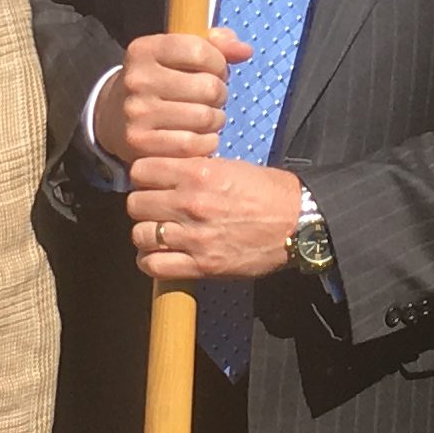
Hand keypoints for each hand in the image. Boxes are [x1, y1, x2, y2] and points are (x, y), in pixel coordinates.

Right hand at [90, 29, 251, 169]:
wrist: (112, 116)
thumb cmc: (159, 81)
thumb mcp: (178, 55)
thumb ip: (215, 45)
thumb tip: (245, 51)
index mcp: (144, 49)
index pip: (200, 50)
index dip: (218, 63)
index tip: (213, 71)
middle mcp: (136, 79)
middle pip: (208, 87)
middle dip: (219, 94)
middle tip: (210, 99)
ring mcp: (136, 112)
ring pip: (205, 118)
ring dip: (216, 120)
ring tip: (206, 117)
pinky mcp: (139, 142)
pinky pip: (193, 144)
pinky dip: (206, 143)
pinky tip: (200, 137)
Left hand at [123, 156, 304, 280]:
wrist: (297, 223)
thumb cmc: (267, 192)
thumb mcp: (229, 166)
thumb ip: (193, 169)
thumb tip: (164, 172)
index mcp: (198, 173)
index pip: (141, 171)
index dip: (144, 176)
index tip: (152, 182)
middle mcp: (191, 204)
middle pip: (135, 204)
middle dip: (144, 204)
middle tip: (156, 208)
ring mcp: (195, 237)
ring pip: (140, 234)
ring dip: (147, 234)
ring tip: (159, 232)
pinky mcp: (202, 265)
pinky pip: (153, 266)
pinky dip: (151, 261)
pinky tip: (161, 255)